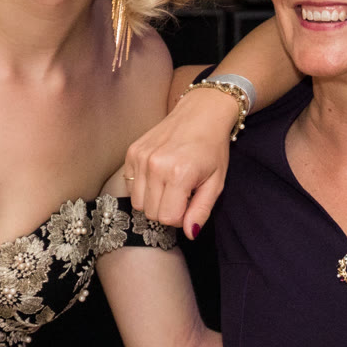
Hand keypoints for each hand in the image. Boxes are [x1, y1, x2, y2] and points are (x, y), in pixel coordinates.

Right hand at [124, 86, 239, 235]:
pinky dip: (143, 187)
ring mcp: (140, 158)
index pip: (167, 218)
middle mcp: (155, 166)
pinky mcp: (132, 152)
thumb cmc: (212, 148)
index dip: (180, 218)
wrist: (201, 113)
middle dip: (167, 210)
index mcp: (179, 174)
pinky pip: (130, 185)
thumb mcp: (216, 182)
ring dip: (153, 200)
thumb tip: (190, 234)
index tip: (189, 203)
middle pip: (151, 213)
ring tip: (170, 185)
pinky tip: (158, 175)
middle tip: (182, 194)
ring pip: (137, 202)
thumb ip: (201, 210)